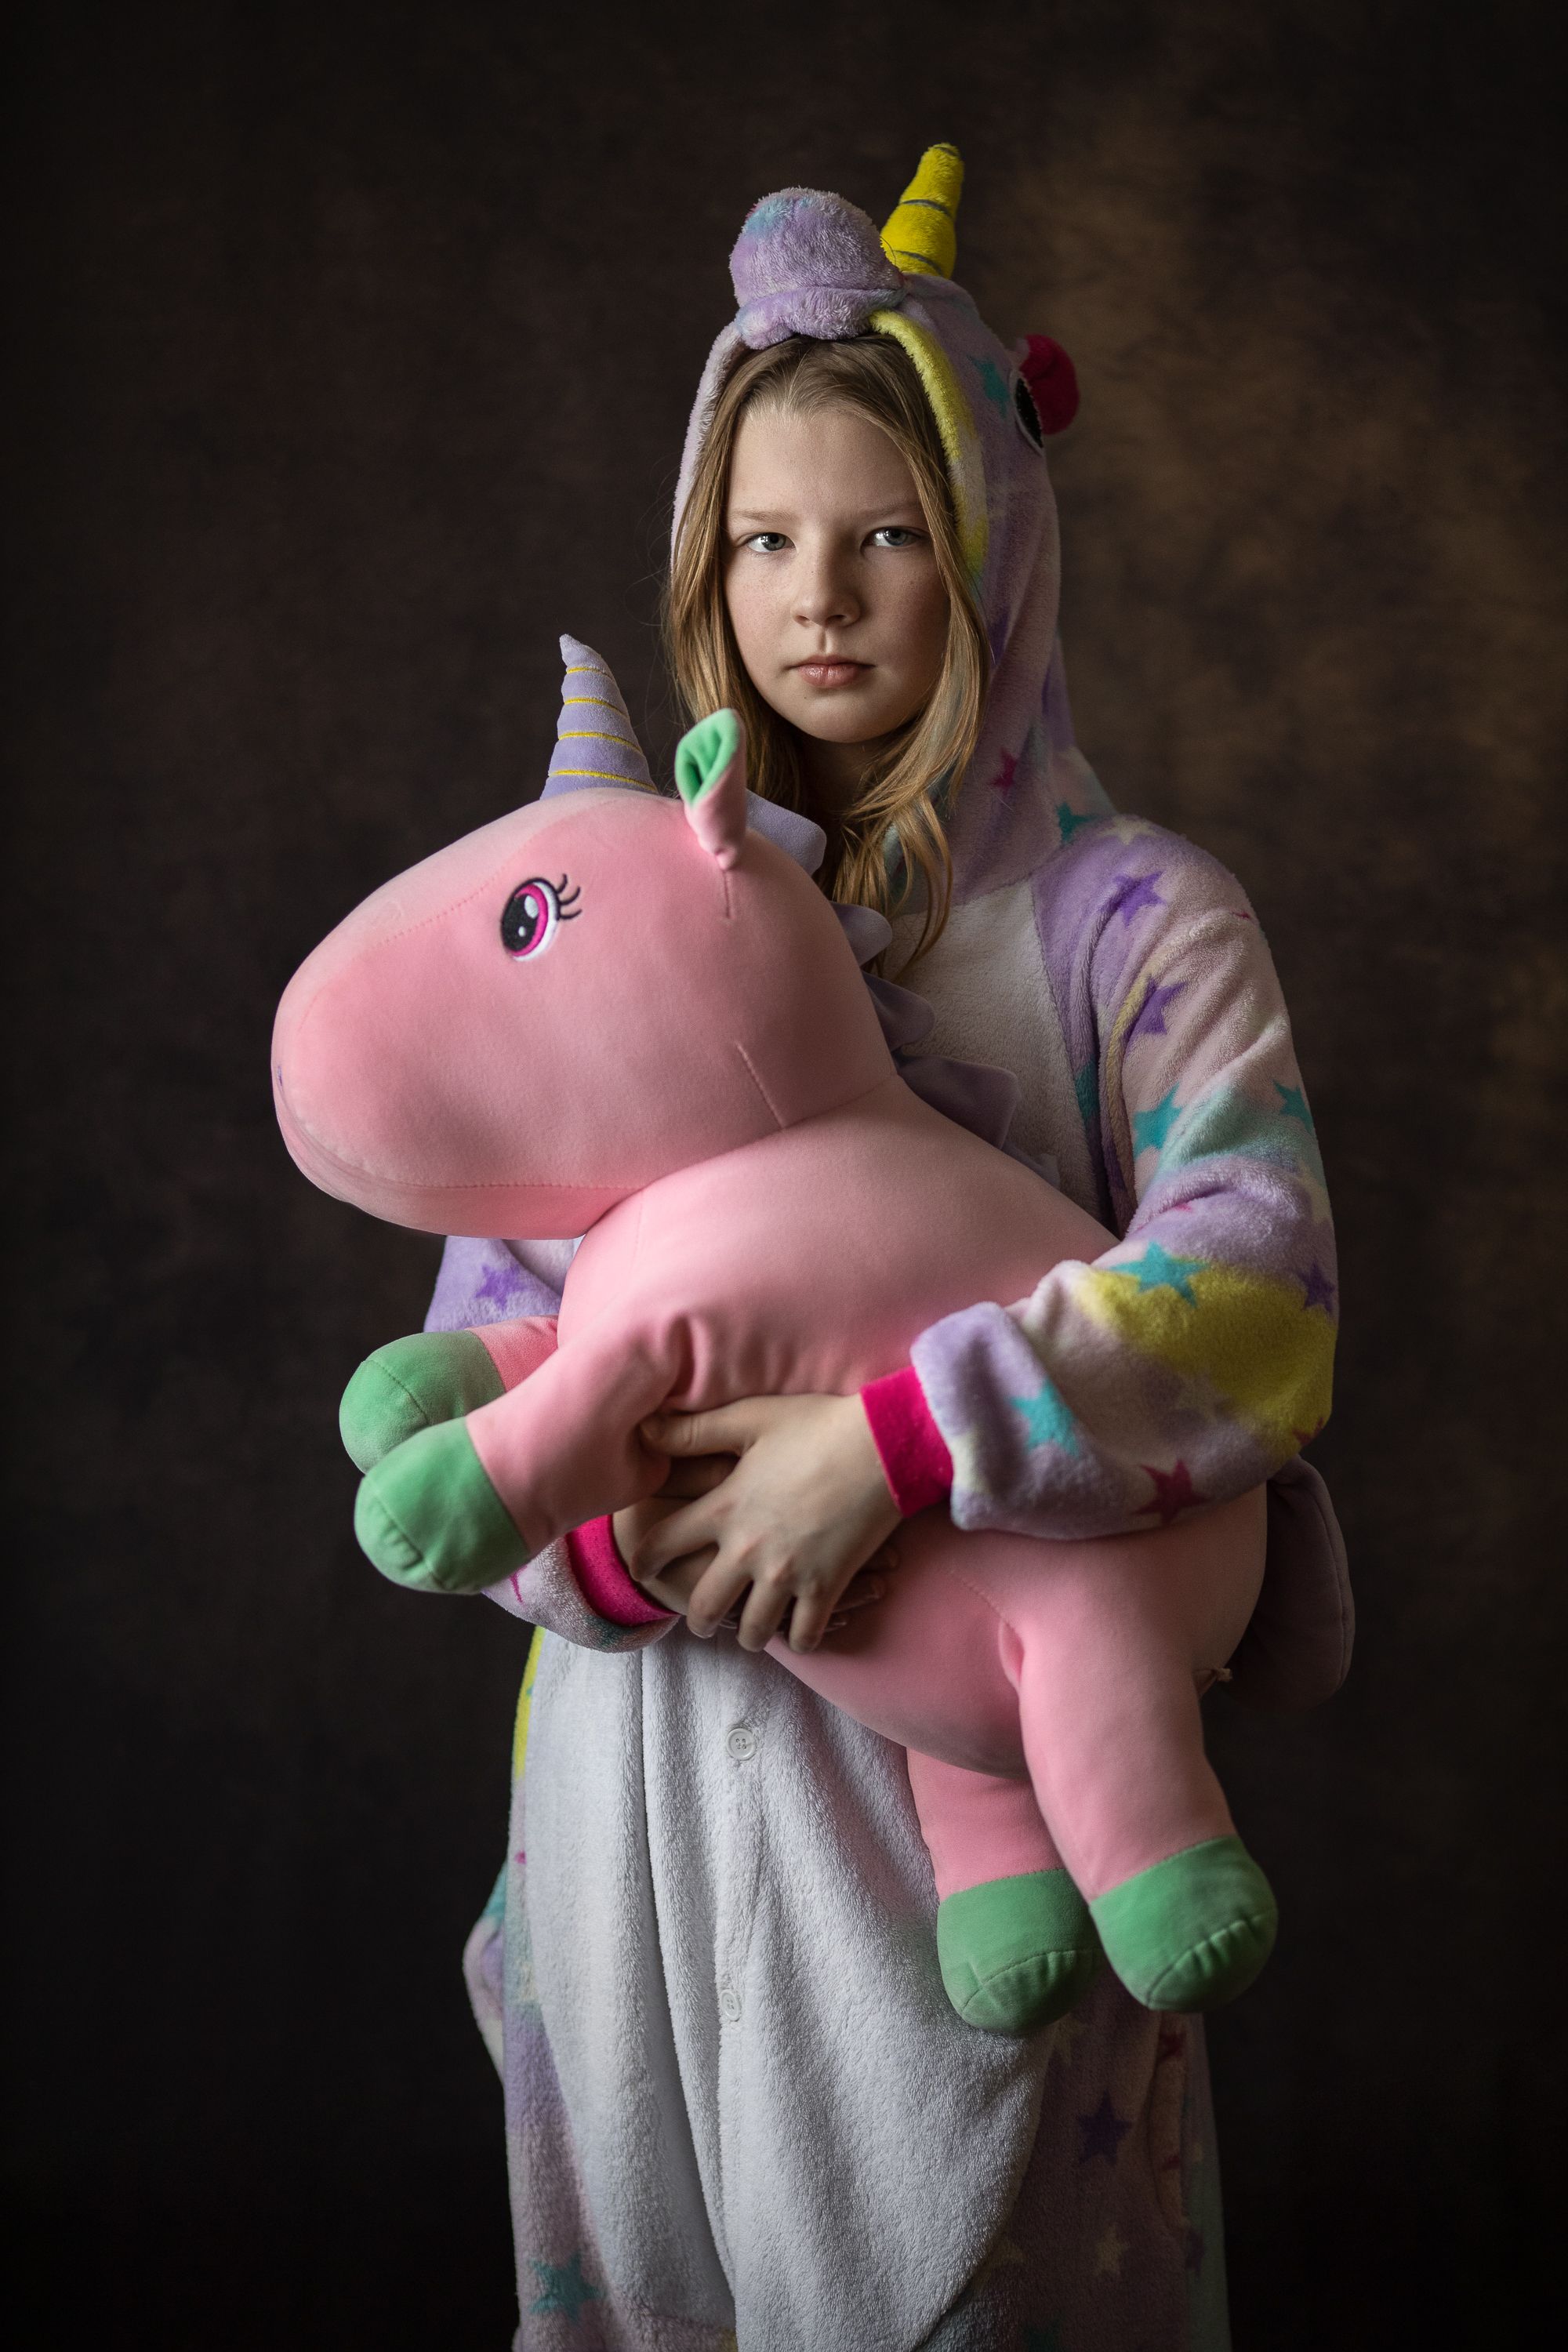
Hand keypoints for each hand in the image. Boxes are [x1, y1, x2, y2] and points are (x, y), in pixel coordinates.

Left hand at [626, 1393, 902, 1653]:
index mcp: (725, 1509)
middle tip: (701, 1621)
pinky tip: (796, 1633)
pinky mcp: (826, 1586)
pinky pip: (803, 1634)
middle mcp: (748, 1550)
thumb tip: (645, 1429)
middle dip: (696, 1619)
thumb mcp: (750, 1418)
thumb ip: (694, 1430)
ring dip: (746, 1634)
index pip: (665, 1543)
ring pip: (752, 1629)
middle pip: (704, 1604)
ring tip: (750, 1631)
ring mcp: (787, 1574)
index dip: (644, 1560)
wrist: (885, 1445)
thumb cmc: (818, 1425)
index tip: (640, 1570)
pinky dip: (797, 1640)